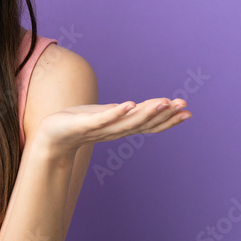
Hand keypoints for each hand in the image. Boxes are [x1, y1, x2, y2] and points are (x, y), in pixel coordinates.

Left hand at [37, 98, 190, 150]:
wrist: (51, 137)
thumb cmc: (78, 124)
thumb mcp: (106, 117)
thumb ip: (124, 114)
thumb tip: (141, 108)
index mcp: (121, 127)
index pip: (149, 124)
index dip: (168, 119)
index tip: (188, 112)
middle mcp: (114, 130)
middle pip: (144, 123)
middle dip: (164, 115)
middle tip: (184, 107)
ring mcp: (100, 128)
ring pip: (128, 121)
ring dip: (146, 113)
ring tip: (163, 103)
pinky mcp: (84, 124)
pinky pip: (102, 118)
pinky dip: (116, 112)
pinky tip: (128, 104)